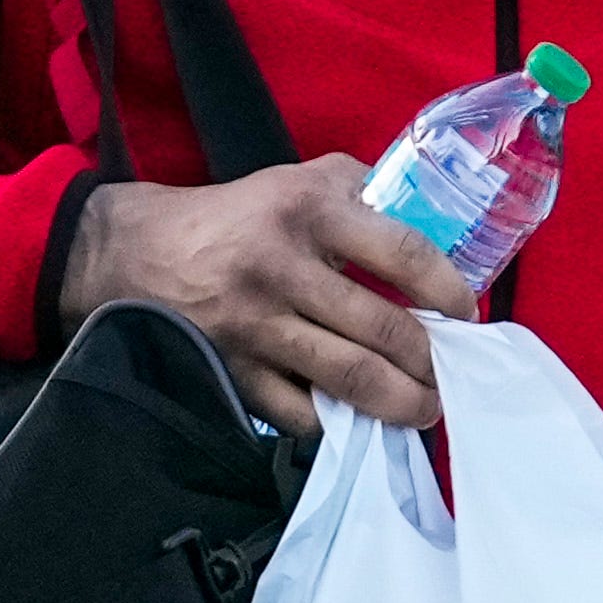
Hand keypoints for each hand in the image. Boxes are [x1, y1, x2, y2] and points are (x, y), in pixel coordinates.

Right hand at [60, 158, 467, 435]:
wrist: (137, 253)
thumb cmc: (236, 217)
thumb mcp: (298, 180)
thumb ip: (362, 195)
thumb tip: (428, 230)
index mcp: (307, 210)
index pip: (400, 252)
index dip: (445, 288)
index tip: (465, 314)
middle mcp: (283, 267)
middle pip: (380, 328)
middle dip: (428, 363)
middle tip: (449, 377)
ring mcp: (256, 324)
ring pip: (347, 377)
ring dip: (398, 402)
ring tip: (421, 411)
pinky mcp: (232, 369)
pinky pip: (298, 411)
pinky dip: (335, 422)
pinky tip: (358, 422)